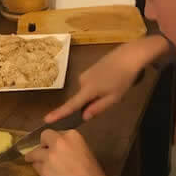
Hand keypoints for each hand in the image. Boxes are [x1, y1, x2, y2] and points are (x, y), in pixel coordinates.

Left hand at [26, 129, 135, 175]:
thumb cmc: (93, 174)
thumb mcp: (84, 151)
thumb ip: (70, 146)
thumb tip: (57, 148)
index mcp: (72, 135)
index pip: (56, 133)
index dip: (54, 141)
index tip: (54, 147)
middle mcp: (59, 142)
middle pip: (44, 136)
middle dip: (43, 144)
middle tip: (44, 153)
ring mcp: (49, 155)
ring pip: (35, 153)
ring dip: (37, 159)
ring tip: (44, 167)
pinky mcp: (43, 169)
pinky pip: (36, 167)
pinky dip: (40, 171)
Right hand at [44, 35, 169, 122]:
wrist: (129, 55)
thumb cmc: (123, 78)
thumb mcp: (114, 98)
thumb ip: (97, 108)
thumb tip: (83, 116)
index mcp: (87, 90)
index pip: (71, 105)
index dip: (59, 113)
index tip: (46, 120)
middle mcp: (82, 81)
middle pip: (82, 99)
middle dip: (92, 103)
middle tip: (111, 98)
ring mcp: (86, 73)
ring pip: (88, 92)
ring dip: (97, 94)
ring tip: (115, 87)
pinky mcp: (90, 69)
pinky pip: (90, 84)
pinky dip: (99, 87)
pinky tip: (112, 81)